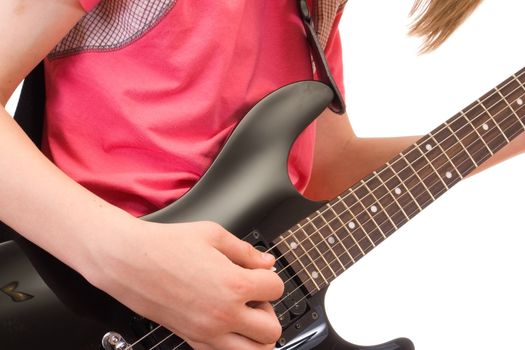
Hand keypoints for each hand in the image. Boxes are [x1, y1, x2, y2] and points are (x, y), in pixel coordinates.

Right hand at [83, 219, 283, 348]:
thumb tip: (266, 261)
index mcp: (234, 285)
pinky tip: (225, 324)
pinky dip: (233, 344)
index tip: (259, 273)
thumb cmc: (166, 245)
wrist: (129, 261)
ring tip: (244, 315)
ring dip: (256, 335)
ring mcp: (208, 332)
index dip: (270, 277)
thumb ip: (246, 251)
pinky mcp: (192, 340)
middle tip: (253, 296)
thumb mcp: (213, 235)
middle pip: (273, 329)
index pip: (277, 289)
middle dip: (268, 311)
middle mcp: (224, 315)